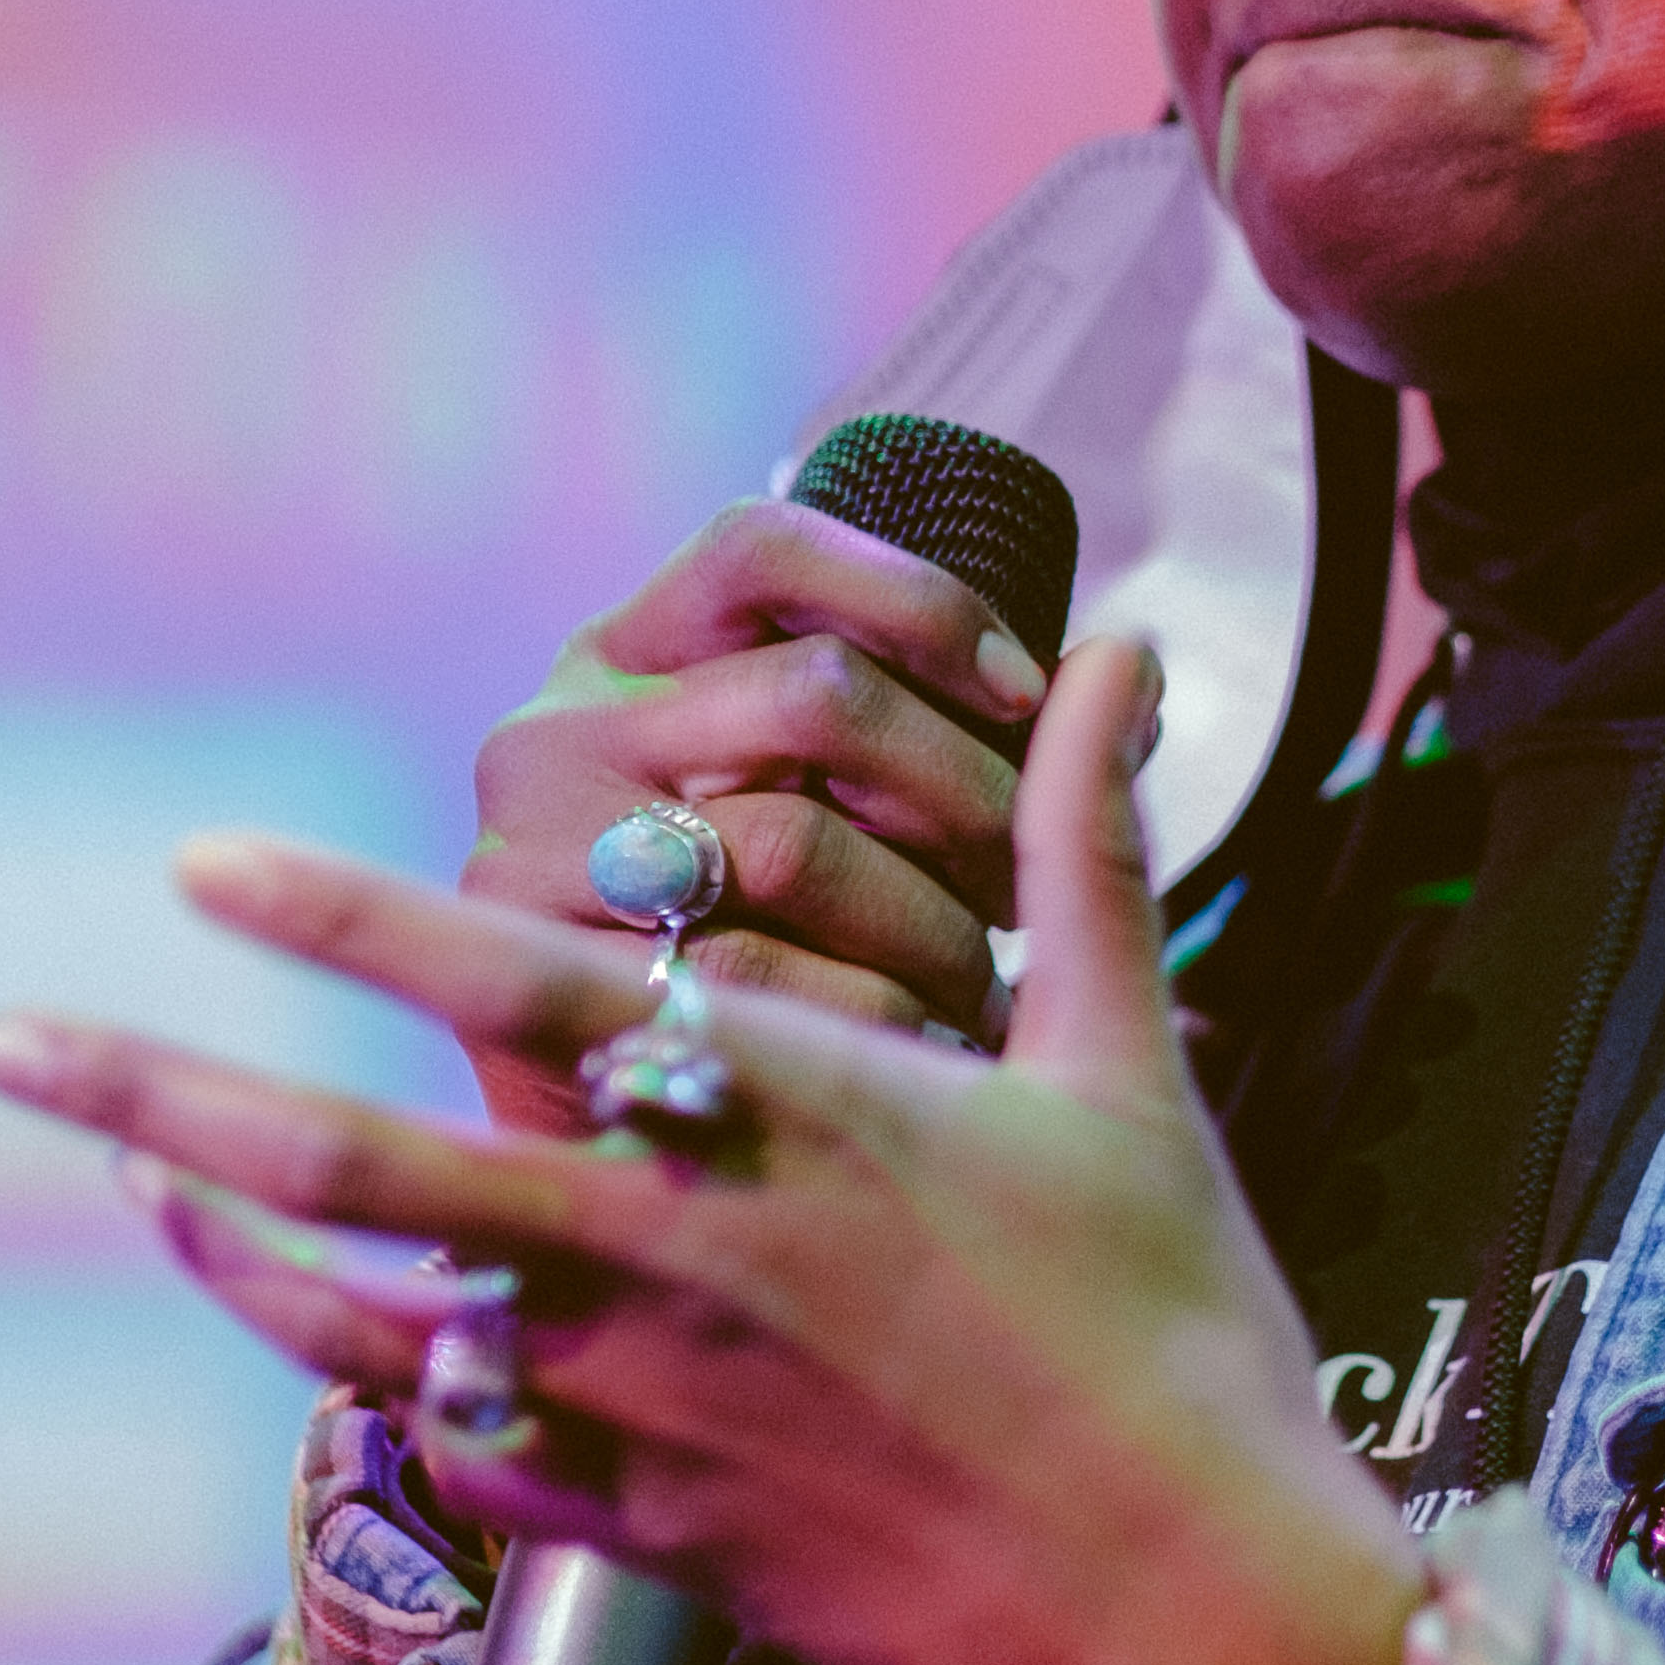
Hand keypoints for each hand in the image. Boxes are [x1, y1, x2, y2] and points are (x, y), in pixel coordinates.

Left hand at [0, 645, 1424, 1664]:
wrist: (1191, 1607)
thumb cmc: (1177, 1324)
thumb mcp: (1130, 1064)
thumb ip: (1087, 848)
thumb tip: (1124, 650)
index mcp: (787, 1112)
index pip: (519, 983)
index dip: (342, 915)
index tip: (195, 859)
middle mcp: (674, 1251)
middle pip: (357, 1159)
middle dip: (157, 1084)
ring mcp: (638, 1405)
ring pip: (365, 1312)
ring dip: (224, 1230)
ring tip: (115, 1161)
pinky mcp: (641, 1533)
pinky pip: (448, 1448)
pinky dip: (363, 1377)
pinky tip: (317, 1323)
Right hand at [459, 497, 1055, 1115]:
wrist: (605, 1113)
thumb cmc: (745, 939)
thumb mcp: (808, 808)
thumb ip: (938, 730)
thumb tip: (1130, 674)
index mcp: (623, 656)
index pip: (764, 551)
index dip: (918, 602)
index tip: (1029, 691)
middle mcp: (558, 734)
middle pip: (818, 693)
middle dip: (967, 787)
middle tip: (1030, 879)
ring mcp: (535, 855)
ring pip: (801, 845)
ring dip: (937, 923)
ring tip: (987, 981)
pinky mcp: (554, 982)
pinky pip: (766, 979)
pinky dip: (880, 1011)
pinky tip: (922, 1042)